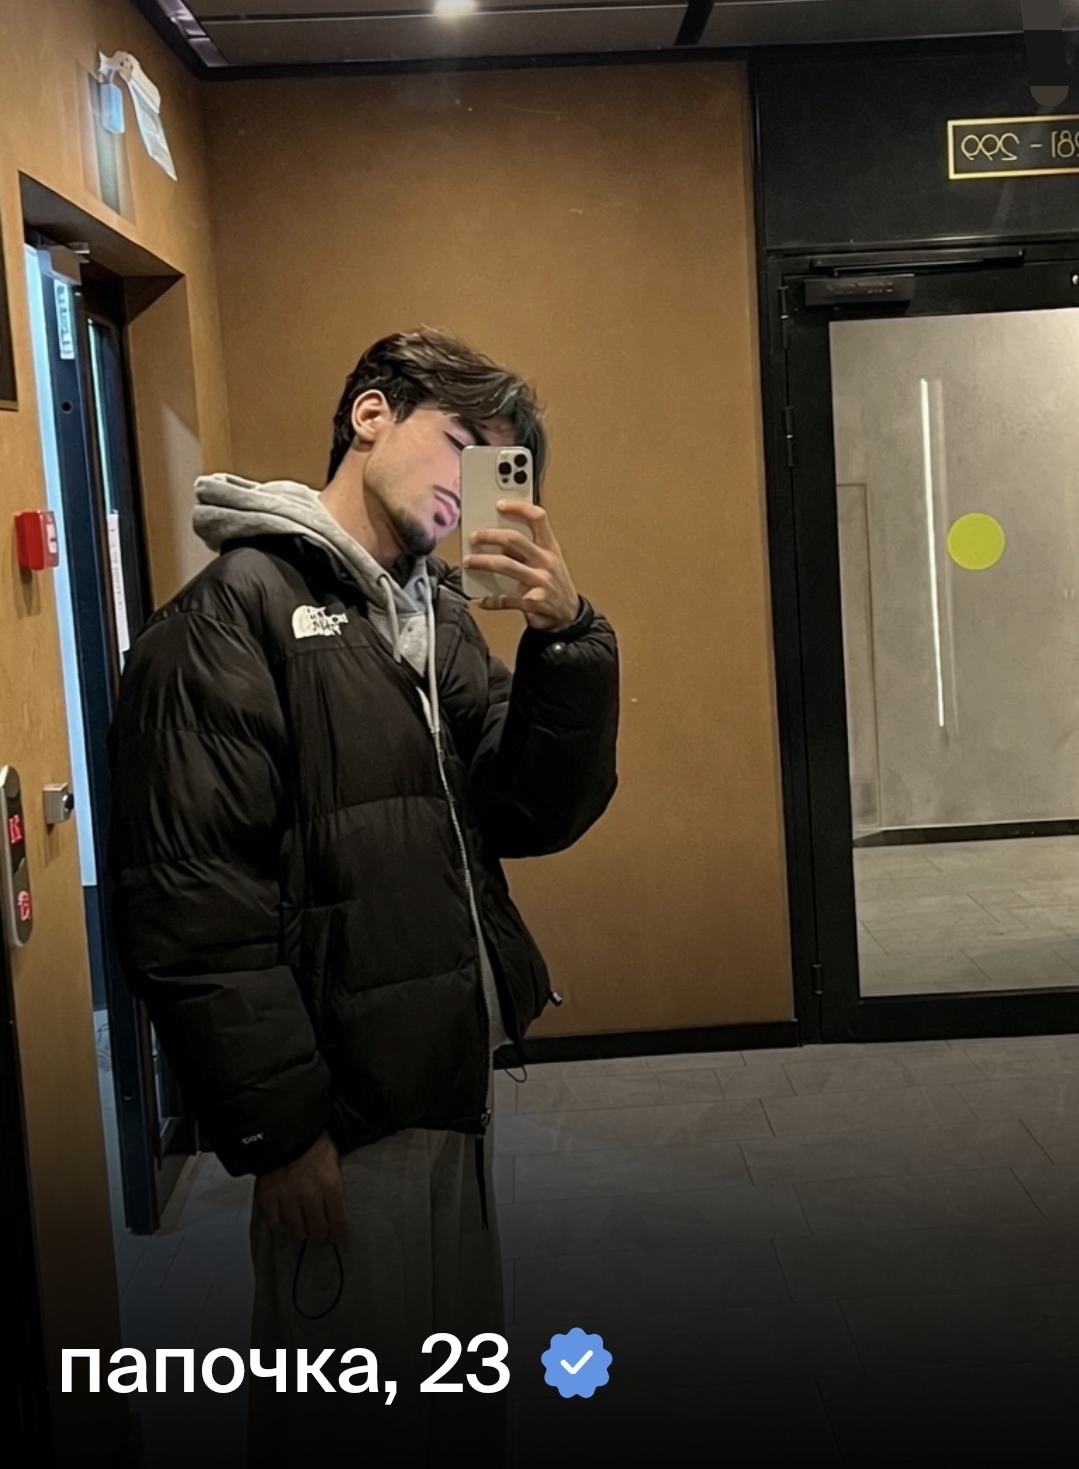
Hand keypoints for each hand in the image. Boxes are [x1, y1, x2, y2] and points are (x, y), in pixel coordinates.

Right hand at [253, 1131, 345, 1243]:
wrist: (284, 1127)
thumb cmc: (312, 1140)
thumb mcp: (333, 1158)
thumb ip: (334, 1182)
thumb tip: (336, 1201)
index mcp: (330, 1185)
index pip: (338, 1221)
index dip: (338, 1231)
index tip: (337, 1234)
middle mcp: (309, 1196)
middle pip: (317, 1229)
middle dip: (321, 1235)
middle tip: (321, 1235)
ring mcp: (287, 1198)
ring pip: (296, 1229)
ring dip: (301, 1231)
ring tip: (302, 1228)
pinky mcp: (268, 1197)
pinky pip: (274, 1222)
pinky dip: (279, 1224)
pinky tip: (283, 1221)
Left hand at [462, 501, 579, 631]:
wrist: (568, 614)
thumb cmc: (553, 582)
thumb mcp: (548, 559)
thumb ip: (527, 548)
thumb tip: (494, 537)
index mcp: (550, 546)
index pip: (537, 518)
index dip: (518, 507)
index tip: (499, 505)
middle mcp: (546, 561)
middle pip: (514, 540)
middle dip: (490, 536)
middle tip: (473, 537)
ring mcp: (540, 581)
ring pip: (505, 565)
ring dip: (482, 562)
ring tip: (468, 562)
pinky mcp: (532, 602)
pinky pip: (505, 599)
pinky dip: (490, 600)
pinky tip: (481, 600)